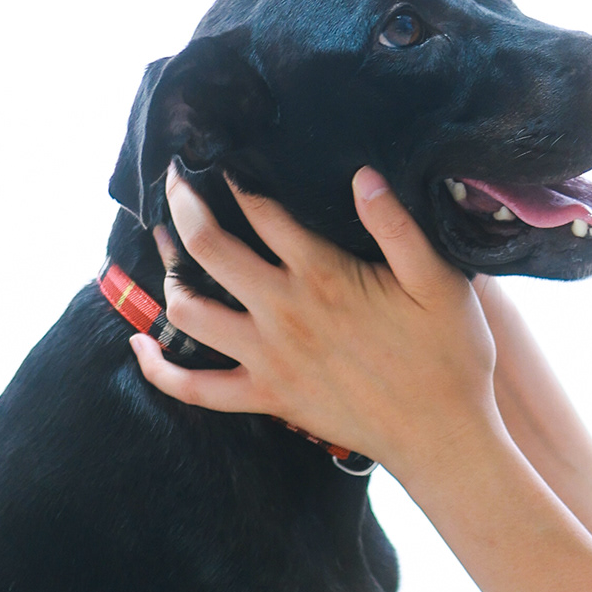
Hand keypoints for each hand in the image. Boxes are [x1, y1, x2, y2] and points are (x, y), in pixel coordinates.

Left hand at [132, 168, 498, 481]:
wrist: (441, 437)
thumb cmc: (450, 356)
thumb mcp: (440, 281)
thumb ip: (397, 226)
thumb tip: (361, 175)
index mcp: (324, 275)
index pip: (262, 210)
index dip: (236, 176)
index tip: (222, 155)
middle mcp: (284, 313)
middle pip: (209, 249)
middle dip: (182, 207)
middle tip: (172, 180)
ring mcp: (268, 359)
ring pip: (189, 312)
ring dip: (169, 275)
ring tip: (167, 247)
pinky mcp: (266, 397)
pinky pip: (195, 390)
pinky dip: (159, 369)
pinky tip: (141, 343)